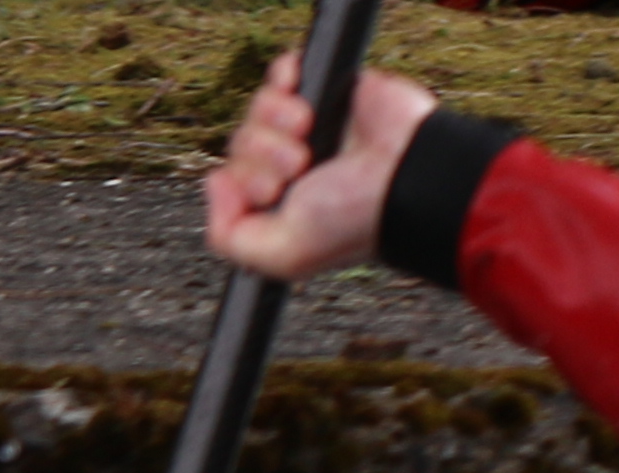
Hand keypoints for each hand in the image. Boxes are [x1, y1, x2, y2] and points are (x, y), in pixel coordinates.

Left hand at [202, 61, 438, 282]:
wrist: (404, 174)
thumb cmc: (355, 218)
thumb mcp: (283, 254)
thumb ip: (230, 238)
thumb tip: (214, 182)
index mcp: (279, 202)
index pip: (231, 178)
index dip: (244, 182)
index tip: (275, 192)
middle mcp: (289, 164)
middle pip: (240, 142)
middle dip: (262, 155)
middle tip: (299, 168)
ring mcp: (307, 125)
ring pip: (257, 108)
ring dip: (275, 121)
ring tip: (308, 137)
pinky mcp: (325, 89)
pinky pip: (282, 72)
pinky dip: (284, 79)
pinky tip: (301, 101)